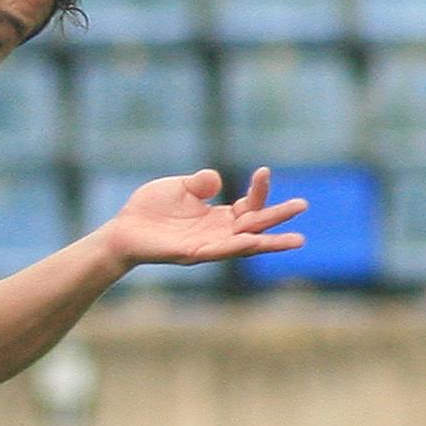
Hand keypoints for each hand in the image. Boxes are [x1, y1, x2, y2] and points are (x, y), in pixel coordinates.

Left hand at [102, 168, 305, 268]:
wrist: (122, 230)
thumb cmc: (150, 209)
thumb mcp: (178, 187)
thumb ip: (200, 183)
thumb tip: (219, 180)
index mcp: (218, 217)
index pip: (248, 205)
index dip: (258, 190)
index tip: (264, 170)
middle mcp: (218, 233)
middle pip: (255, 225)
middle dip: (278, 216)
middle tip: (303, 205)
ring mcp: (207, 246)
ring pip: (245, 244)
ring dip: (270, 242)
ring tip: (298, 240)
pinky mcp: (192, 254)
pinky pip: (220, 252)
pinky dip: (237, 246)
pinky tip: (254, 242)